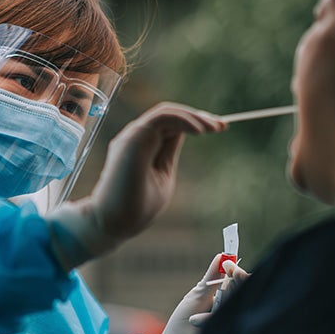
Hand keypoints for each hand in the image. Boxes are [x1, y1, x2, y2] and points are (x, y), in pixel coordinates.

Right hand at [47, 103, 225, 268]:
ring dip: (193, 116)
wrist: (113, 222)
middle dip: (198, 116)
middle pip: (170, 114)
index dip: (194, 122)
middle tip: (221, 126)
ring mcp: (133, 136)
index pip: (170, 125)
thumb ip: (168, 153)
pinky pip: (161, 117)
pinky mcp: (133, 138)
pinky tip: (199, 131)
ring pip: (166, 111)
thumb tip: (185, 132)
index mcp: (142, 146)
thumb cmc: (136, 207)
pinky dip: (183, 120)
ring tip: (213, 128)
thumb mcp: (161, 175)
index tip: (219, 128)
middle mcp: (136, 137)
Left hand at [140, 254, 248, 333]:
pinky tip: (194, 323)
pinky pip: (227, 323)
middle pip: (243, 293)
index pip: (240, 284)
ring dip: (215, 306)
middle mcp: (232, 312)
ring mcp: (232, 326)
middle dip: (236, 282)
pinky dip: (207, 320)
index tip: (230, 264)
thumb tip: (221, 256)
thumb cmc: (182, 322)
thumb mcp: (197, 296)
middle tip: (230, 273)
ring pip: (235, 306)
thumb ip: (211, 278)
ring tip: (193, 317)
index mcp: (225, 300)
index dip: (238, 274)